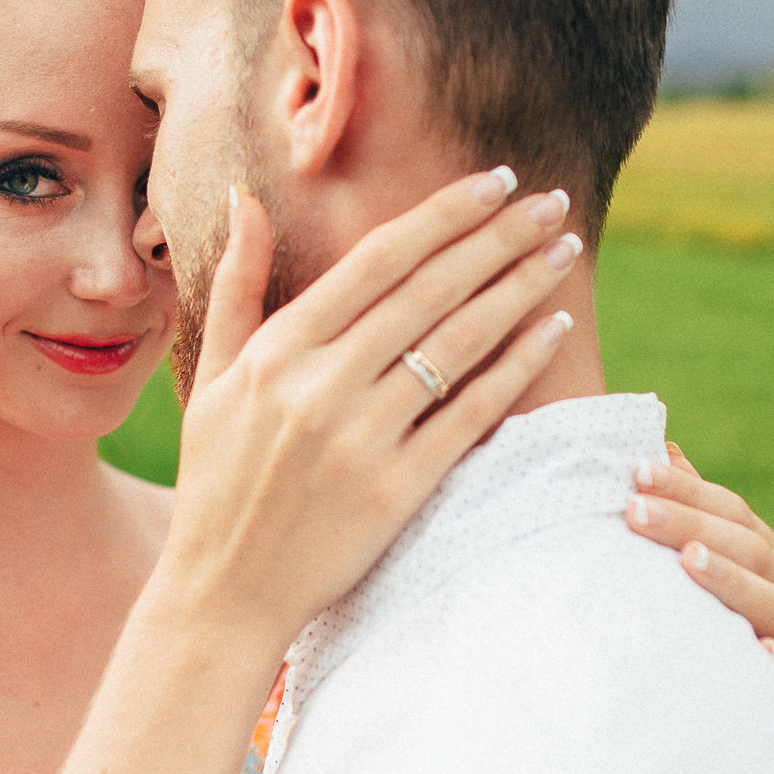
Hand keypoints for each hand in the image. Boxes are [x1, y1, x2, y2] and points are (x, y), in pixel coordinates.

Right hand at [152, 166, 581, 651]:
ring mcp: (359, 439)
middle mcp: (318, 386)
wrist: (223, 593)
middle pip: (429, 290)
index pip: (378, 259)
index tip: (494, 180)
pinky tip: (551, 330)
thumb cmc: (218, 483)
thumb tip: (244, 194)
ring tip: (562, 252)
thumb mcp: (211, 379)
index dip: (444, 215)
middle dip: (498, 237)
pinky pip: (471, 415)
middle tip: (550, 202)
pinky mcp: (395, 491)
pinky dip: (516, 367)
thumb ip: (235, 285)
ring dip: (519, 289)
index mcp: (276, 351)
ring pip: (457, 344)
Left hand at [623, 443, 773, 766]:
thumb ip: (711, 519)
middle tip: (637, 510)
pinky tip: (766, 653)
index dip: (689, 492)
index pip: (734, 516)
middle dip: (691, 525)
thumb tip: (666, 455)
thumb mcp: (754, 574)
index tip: (638, 472)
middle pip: (749, 551)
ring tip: (690, 560)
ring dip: (733, 582)